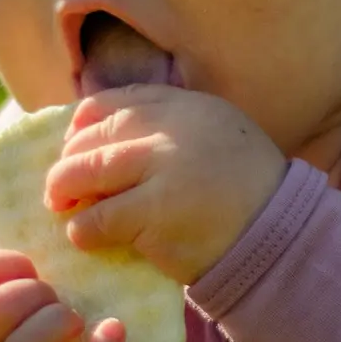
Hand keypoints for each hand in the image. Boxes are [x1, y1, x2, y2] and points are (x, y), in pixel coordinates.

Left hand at [44, 85, 288, 285]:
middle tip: (61, 186)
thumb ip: (174, 131)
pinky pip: (98, 218)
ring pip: (88, 172)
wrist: (280, 238)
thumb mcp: (220, 139)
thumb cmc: (248, 196)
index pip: (121, 103)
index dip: (86, 122)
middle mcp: (176, 130)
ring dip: (66, 192)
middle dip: (70, 160)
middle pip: (98, 136)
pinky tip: (86, 237)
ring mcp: (164, 170)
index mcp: (191, 107)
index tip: (74, 142)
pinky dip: (83, 229)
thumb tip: (105, 141)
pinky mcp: (155, 213)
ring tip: (66, 210)